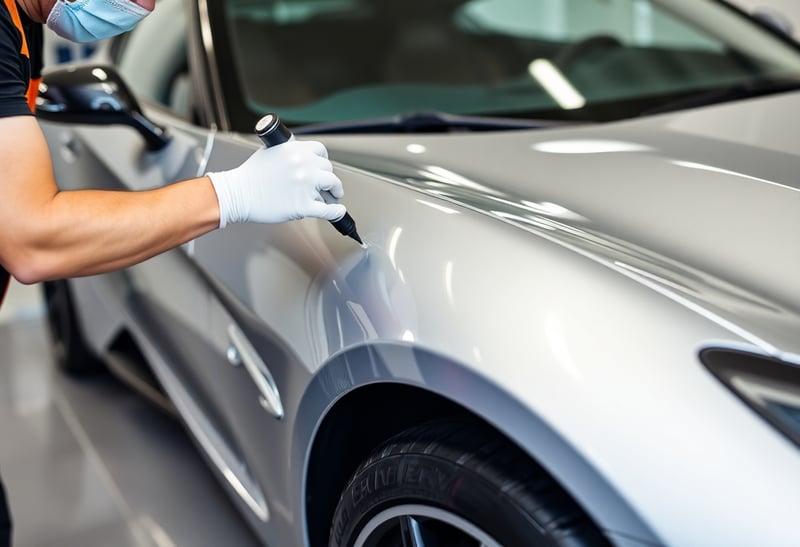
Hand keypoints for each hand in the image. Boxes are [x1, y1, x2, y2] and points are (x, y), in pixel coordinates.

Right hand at [207, 140, 345, 227]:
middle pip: (328, 170)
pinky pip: (328, 210)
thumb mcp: (271, 151)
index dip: (323, 162)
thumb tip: (305, 157)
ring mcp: (305, 186)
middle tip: (327, 187)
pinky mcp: (303, 206)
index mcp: (295, 150)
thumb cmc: (250, 176)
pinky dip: (336, 211)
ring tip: (331, 198)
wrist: (237, 194)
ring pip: (331, 187)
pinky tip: (339, 211)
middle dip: (327, 179)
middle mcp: (303, 165)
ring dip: (333, 193)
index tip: (323, 168)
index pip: (321, 152)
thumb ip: (290, 151)